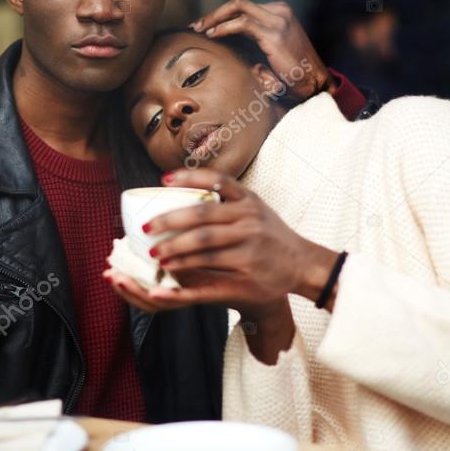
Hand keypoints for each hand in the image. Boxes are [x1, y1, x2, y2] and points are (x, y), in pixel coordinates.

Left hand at [120, 168, 338, 309]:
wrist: (303, 264)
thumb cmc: (273, 236)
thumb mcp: (257, 209)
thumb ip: (231, 199)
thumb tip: (190, 186)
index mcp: (249, 200)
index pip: (217, 181)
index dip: (189, 178)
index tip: (164, 180)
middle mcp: (249, 219)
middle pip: (202, 215)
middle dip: (169, 221)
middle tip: (146, 228)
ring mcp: (250, 245)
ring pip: (204, 244)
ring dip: (175, 249)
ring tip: (155, 254)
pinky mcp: (249, 270)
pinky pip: (211, 270)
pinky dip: (188, 270)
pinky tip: (170, 273)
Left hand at [190, 0, 331, 101]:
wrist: (315, 83)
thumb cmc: (294, 73)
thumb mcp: (274, 50)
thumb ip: (257, 41)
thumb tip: (234, 44)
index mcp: (280, 13)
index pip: (245, 7)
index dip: (223, 15)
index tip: (206, 26)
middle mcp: (280, 11)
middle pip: (238, 3)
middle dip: (214, 13)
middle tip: (197, 25)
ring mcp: (278, 20)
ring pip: (237, 8)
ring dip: (214, 18)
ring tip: (199, 29)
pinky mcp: (273, 33)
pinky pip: (241, 24)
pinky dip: (223, 28)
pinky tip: (212, 35)